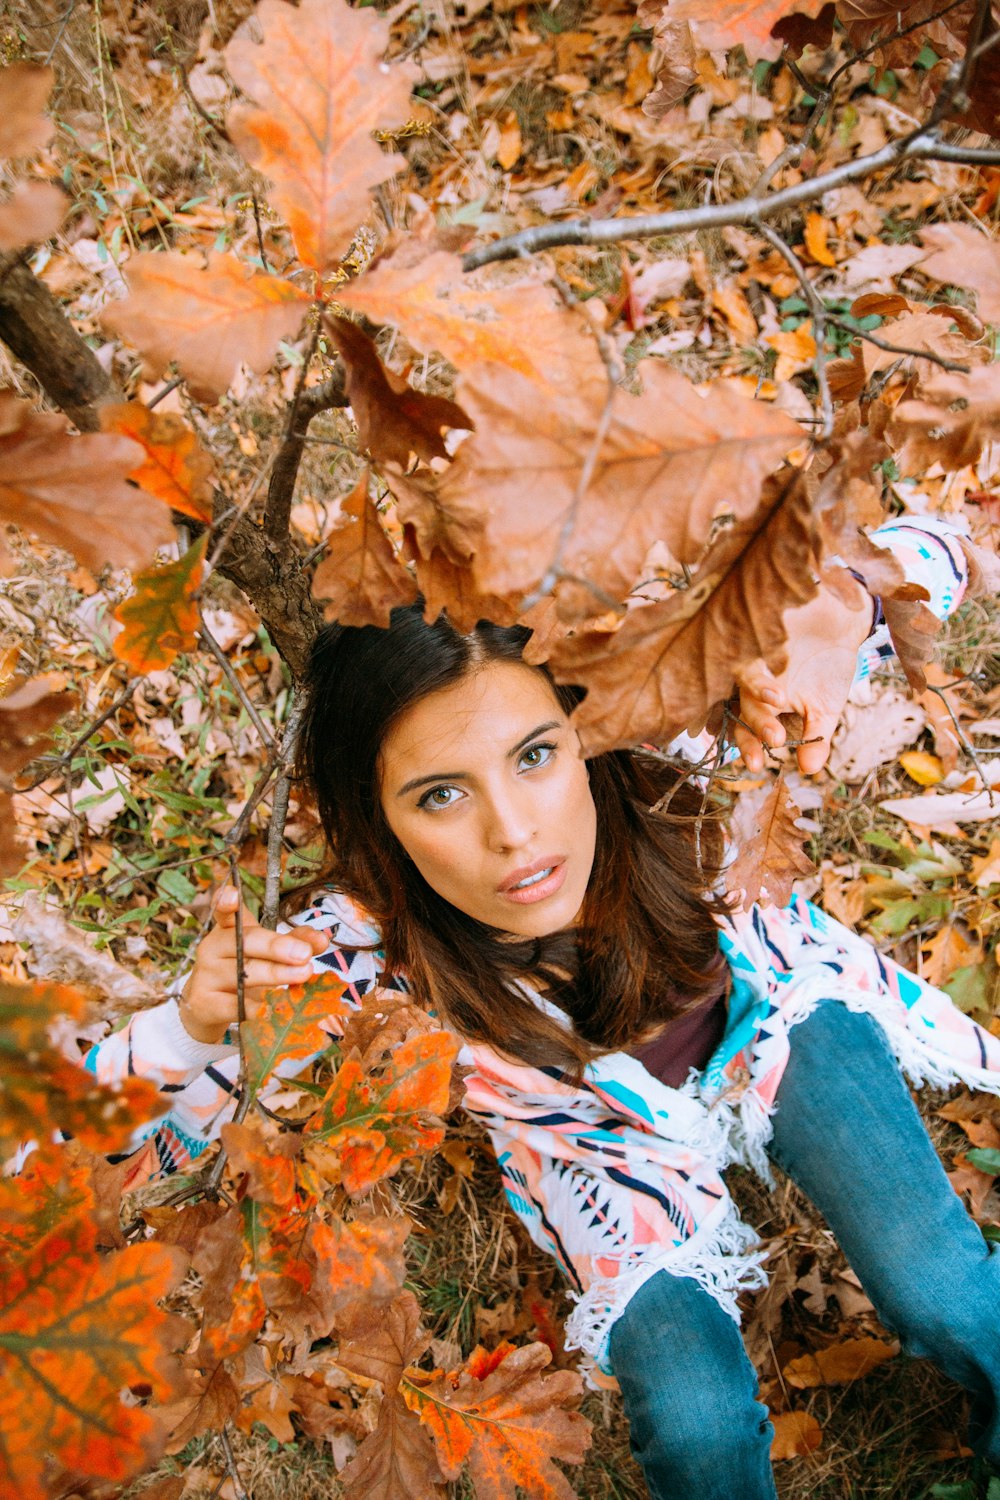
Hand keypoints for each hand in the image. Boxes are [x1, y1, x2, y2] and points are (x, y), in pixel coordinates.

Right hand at [177, 884, 330, 1042]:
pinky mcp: (205, 1004)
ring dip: (275, 974)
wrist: (209, 1006)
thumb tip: (322, 940)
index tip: (233, 894)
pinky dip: (258, 1008)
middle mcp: (213, 948)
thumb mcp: (267, 952)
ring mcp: (206, 976)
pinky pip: (235, 1006)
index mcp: (227, 929)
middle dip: (276, 946)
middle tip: (304, 953)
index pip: (223, 911)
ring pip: (242, 973)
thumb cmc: (243, 969)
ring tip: (302, 975)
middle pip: (244, 942)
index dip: (226, 901)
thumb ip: (295, 941)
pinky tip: (276, 1009)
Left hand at [733, 582, 873, 774]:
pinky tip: (781, 653)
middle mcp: (754, 678)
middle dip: (757, 721)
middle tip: (775, 737)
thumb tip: (809, 771)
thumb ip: (814, 739)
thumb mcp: (825, 709)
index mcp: (763, 702)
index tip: (756, 765)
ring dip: (759, 686)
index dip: (748, 745)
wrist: (845, 624)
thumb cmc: (828, 670)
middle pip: (743, 701)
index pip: (746, 726)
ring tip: (779, 698)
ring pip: (747, 670)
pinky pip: (759, 631)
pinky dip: (768, 643)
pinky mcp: (764, 620)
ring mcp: (757, 649)